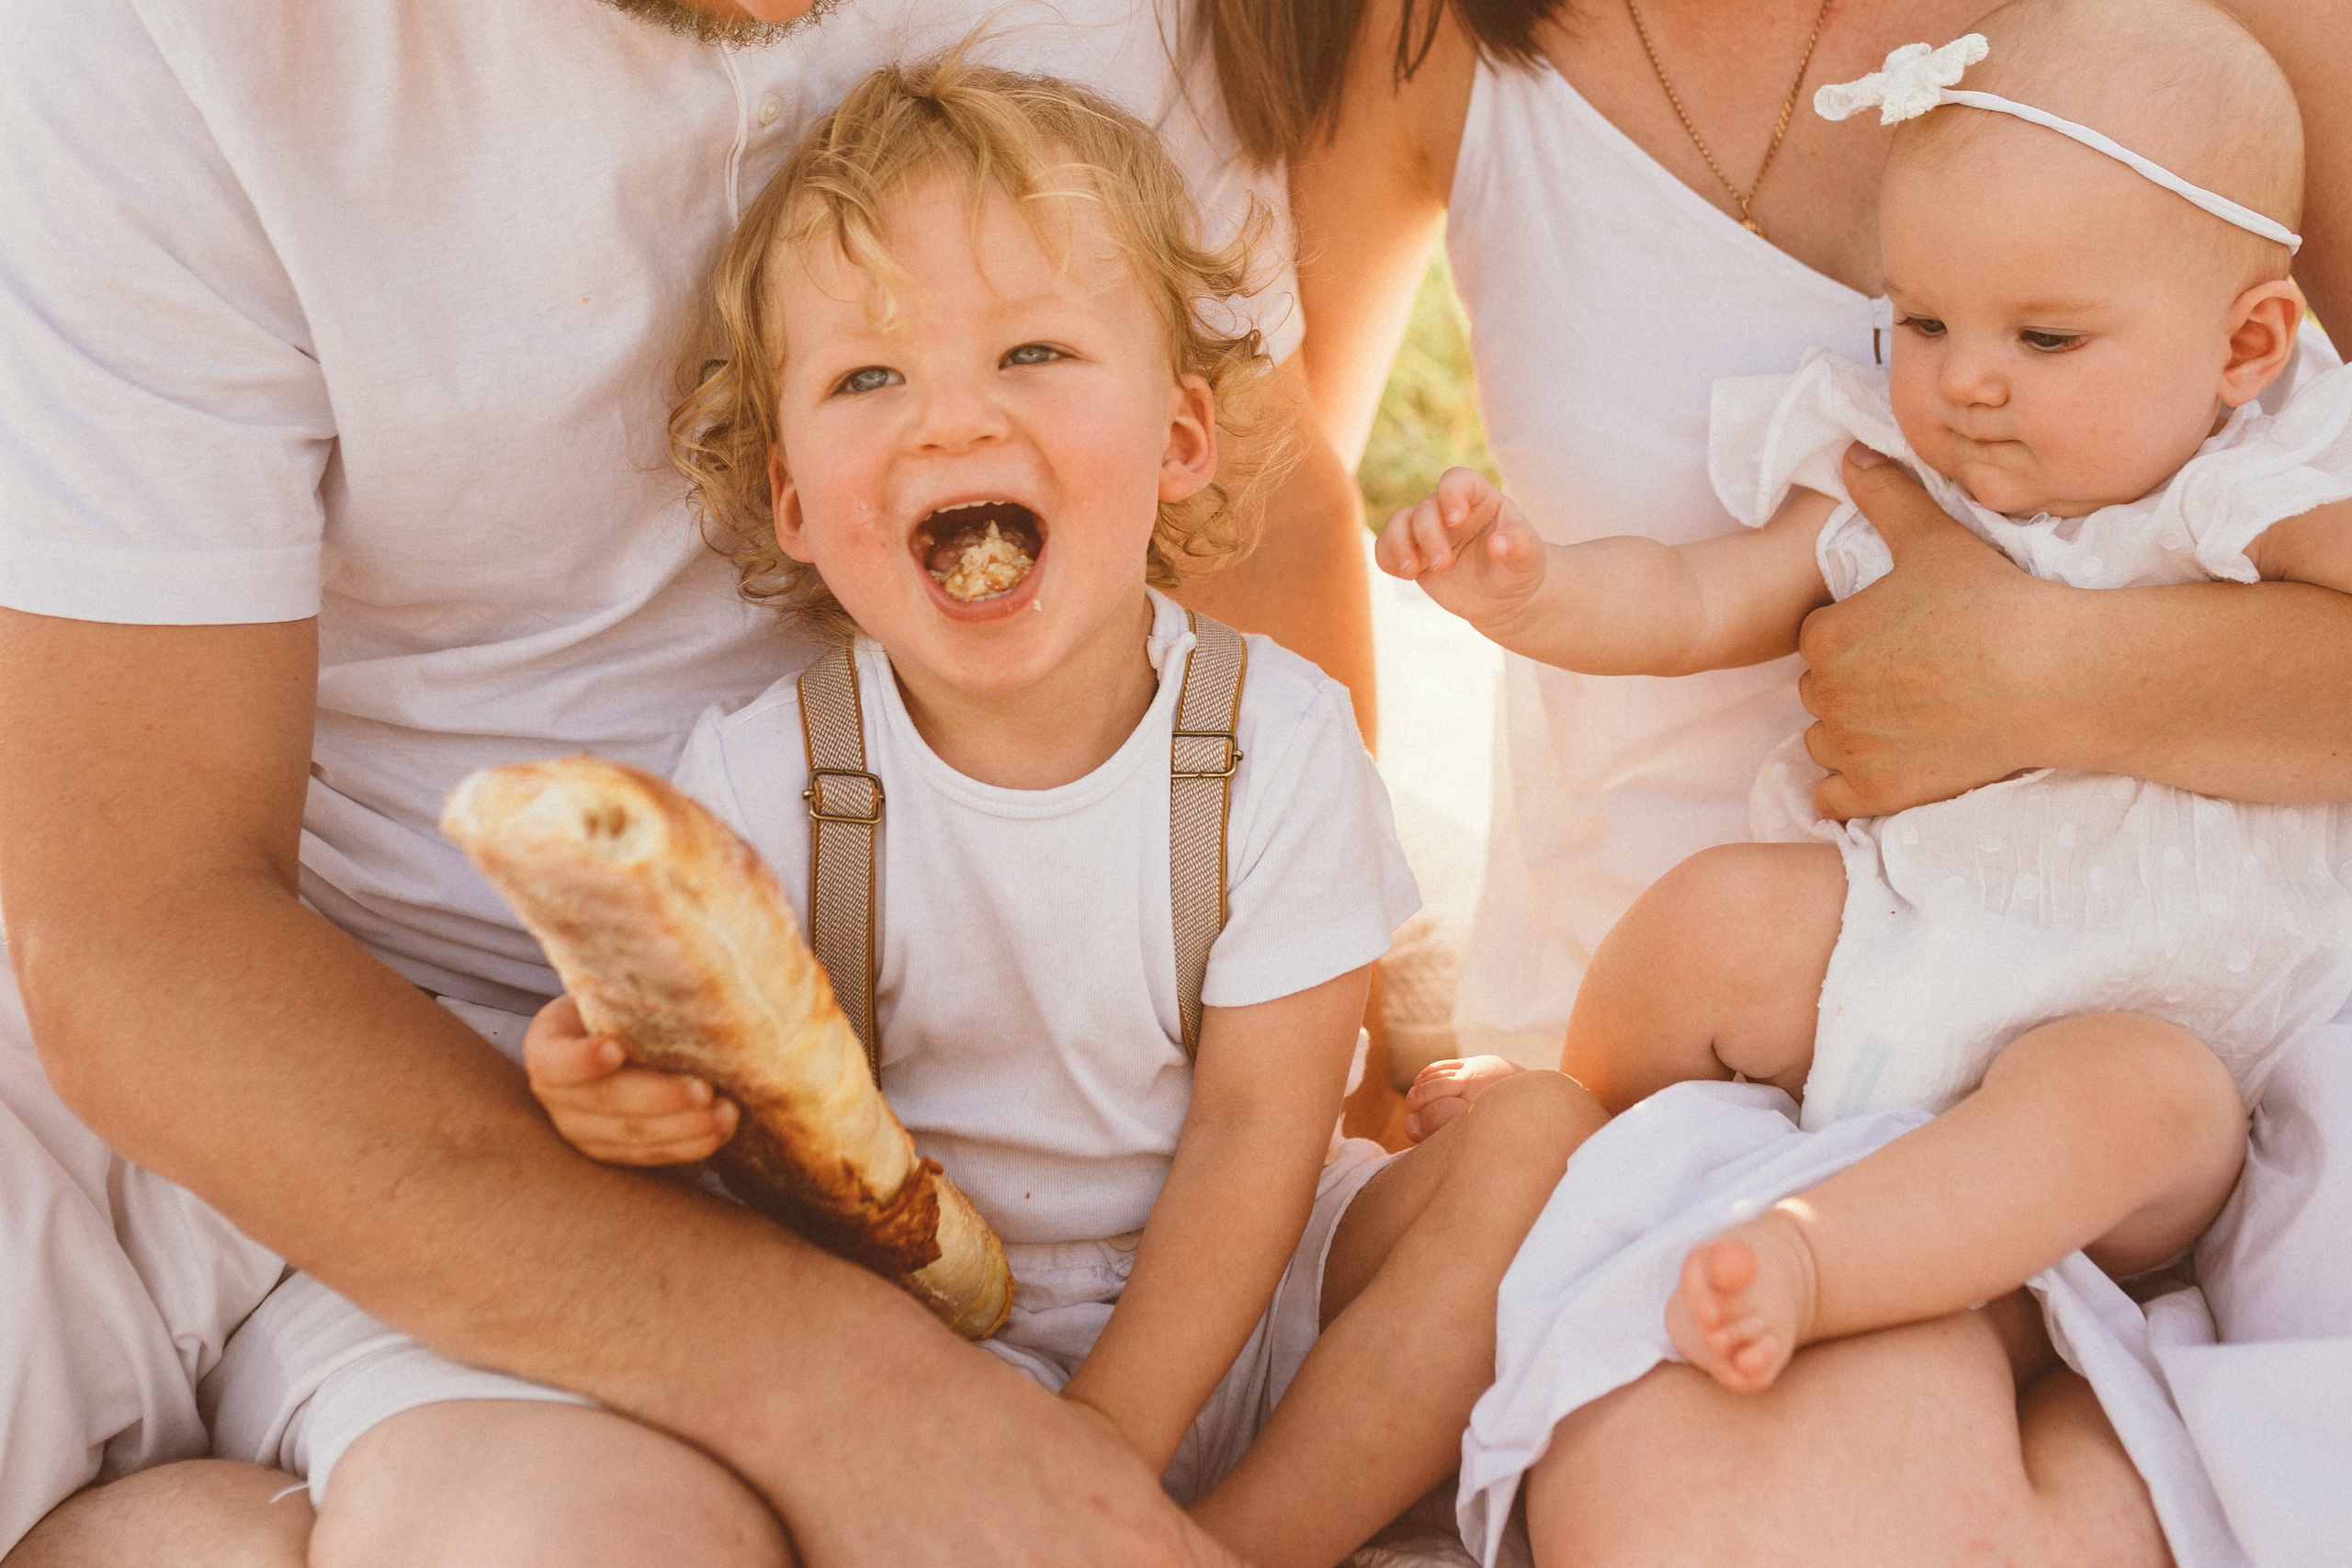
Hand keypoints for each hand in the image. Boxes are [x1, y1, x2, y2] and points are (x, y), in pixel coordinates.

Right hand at [523, 994, 736, 1164]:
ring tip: (725, 1112)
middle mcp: (556, 1096)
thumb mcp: (613, 985)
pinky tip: (720, 1130)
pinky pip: (650, 1157)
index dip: (582, 1060)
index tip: (615, 1047)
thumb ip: (631, 981)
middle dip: (658, 1098)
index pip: (556, 1060)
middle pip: (605, 1102)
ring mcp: (582, 1130)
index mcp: (547, 1048)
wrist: (620, 1031)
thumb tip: (678, 940)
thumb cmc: (621, 1000)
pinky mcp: (613, 1152)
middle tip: (702, 1090)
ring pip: (632, 1136)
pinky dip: (689, 1146)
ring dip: (683, 1128)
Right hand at [1374, 467, 1548, 631]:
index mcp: (1478, 499)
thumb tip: (1498, 544)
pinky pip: (1386, 548)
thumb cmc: (1519, 568)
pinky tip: (1405, 575)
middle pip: (1425, 507)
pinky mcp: (1413, 555)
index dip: (1451, 494)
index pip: (1457, 480)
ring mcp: (1428, 531)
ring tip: (1411, 571)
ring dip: (1399, 544)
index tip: (1456, 520)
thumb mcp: (1529, 558)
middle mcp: (1448, 509)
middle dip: (1429, 535)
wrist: (1506, 597)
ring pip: (1399, 522)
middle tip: (1443, 565)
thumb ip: (1520, 546)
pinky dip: (1387, 558)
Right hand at [1402, 1055, 1525, 1142]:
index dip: (1417, 1124)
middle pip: (1429, 1094)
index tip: (1413, 1128)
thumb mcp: (1478, 1143)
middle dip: (1416, 1103)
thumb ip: (1445, 1136)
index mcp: (1477, 1120)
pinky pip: (1441, 1066)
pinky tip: (1419, 1084)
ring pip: (1434, 1078)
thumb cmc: (1498, 1133)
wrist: (1537, 1106)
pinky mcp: (1478, 1063)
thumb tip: (1411, 1126)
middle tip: (1412, 1114)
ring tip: (1415, 1102)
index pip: (1434, 1116)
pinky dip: (1426, 1075)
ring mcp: (1477, 1076)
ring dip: (1419, 1090)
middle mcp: (1478, 1095)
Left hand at [1798, 445, 2066, 820]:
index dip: (1859, 637)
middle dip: (1854, 686)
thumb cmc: (1994, 602)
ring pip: (1825, 743)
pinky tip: (1890, 767)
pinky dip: (1851, 788)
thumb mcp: (1934, 538)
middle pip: (1822, 691)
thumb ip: (1885, 496)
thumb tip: (1850, 455)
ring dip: (1852, 736)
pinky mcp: (1876, 793)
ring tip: (1912, 720)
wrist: (2052, 676)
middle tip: (1914, 678)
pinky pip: (1834, 800)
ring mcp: (1850, 748)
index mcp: (1827, 635)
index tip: (1904, 637)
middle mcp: (1826, 694)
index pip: (1821, 639)